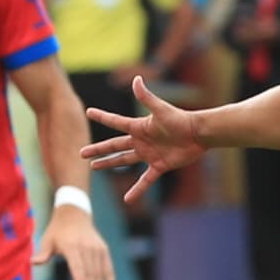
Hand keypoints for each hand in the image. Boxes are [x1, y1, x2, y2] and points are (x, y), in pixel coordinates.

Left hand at [43, 195, 117, 279]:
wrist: (74, 214)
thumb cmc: (57, 231)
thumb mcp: (47, 239)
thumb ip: (43, 253)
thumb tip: (32, 262)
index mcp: (71, 245)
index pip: (76, 263)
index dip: (79, 277)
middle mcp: (86, 246)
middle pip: (90, 270)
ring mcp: (96, 248)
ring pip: (99, 271)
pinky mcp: (103, 249)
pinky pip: (108, 267)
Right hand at [82, 84, 205, 204]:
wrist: (198, 134)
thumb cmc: (180, 119)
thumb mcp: (160, 109)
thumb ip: (146, 97)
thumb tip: (136, 79)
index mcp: (138, 127)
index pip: (115, 122)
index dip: (102, 117)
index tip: (88, 112)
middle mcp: (141, 141)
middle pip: (114, 145)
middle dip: (98, 149)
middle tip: (82, 153)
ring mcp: (148, 154)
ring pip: (124, 160)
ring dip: (109, 164)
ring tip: (94, 167)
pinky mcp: (159, 165)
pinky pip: (145, 180)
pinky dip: (137, 190)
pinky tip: (128, 200)